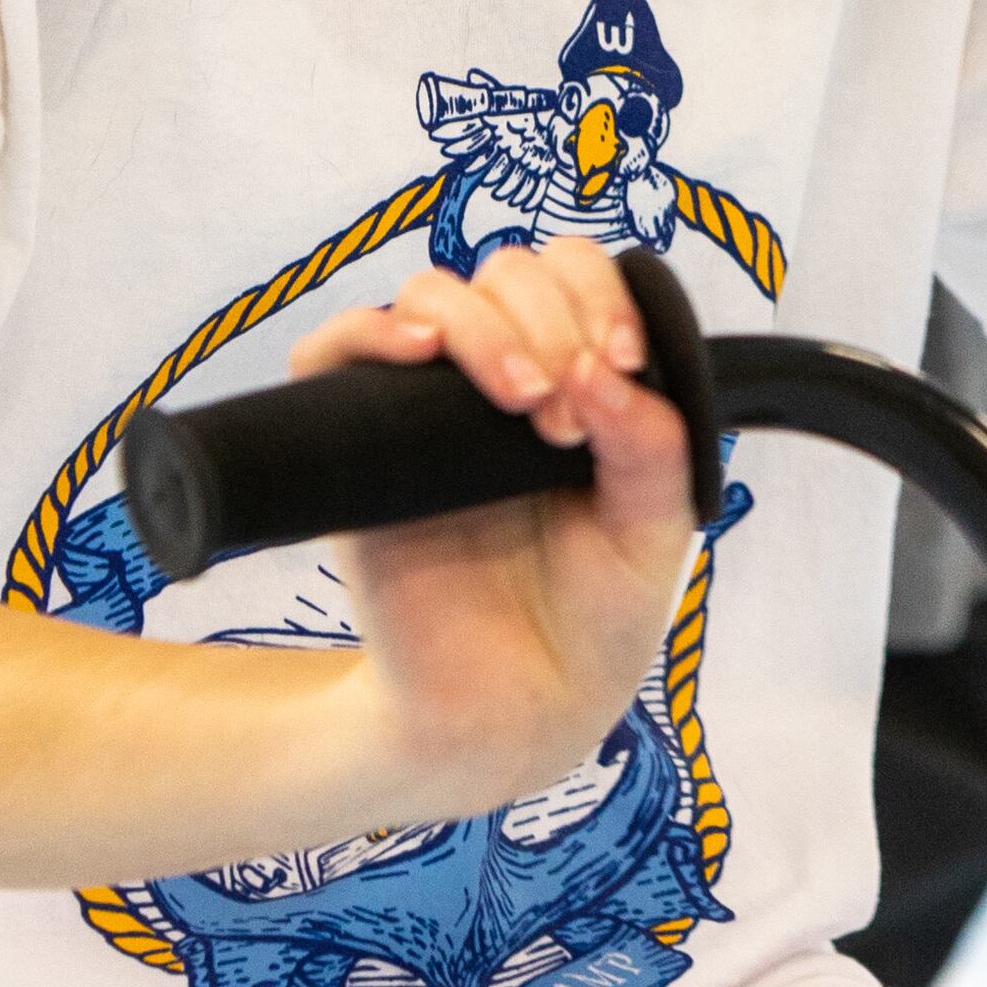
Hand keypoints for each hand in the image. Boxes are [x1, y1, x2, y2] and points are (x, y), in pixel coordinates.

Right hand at [282, 238, 697, 815]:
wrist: (517, 712)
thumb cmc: (592, 616)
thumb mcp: (654, 527)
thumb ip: (651, 446)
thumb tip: (599, 369)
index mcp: (577, 380)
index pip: (575, 277)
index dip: (600, 295)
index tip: (625, 361)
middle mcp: (495, 381)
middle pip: (506, 274)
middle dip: (551, 319)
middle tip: (568, 419)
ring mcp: (421, 409)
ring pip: (432, 297)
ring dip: (486, 327)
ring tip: (526, 404)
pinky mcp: (355, 448)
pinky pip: (333, 353)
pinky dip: (371, 331)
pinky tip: (417, 352)